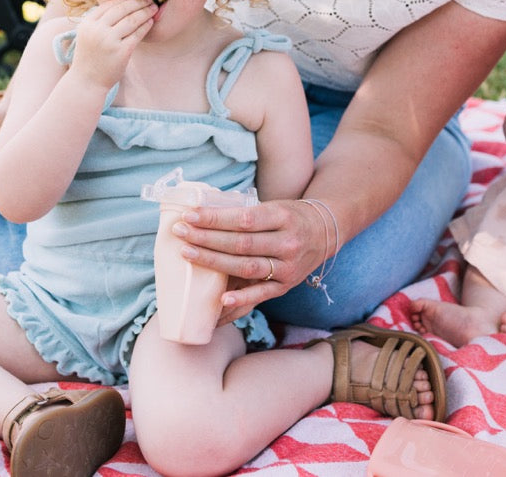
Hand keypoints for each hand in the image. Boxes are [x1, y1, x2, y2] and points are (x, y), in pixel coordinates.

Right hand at [68, 0, 157, 88]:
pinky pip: (137, 34)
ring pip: (132, 20)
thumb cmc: (91, 57)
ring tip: (154, 8)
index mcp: (88, 23)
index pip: (110, 5)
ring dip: (145, 12)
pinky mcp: (122, 52)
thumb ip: (101, 21)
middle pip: (123, 9)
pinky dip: (146, 26)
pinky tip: (151, 22)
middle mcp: (97, 30)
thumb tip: (123, 5)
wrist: (87, 81)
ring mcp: (109, 41)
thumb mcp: (88, 35)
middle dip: (139, 2)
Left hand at [168, 199, 330, 324]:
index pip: (243, 218)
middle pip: (241, 243)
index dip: (214, 218)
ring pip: (246, 267)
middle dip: (206, 238)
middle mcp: (287, 242)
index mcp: (283, 216)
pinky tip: (220, 299)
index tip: (189, 215)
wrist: (325, 231)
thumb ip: (246, 215)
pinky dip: (241, 298)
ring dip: (213, 262)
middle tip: (180, 232)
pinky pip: (261, 294)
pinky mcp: (286, 285)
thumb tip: (202, 216)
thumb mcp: (274, 206)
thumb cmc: (290, 216)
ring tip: (187, 253)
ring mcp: (288, 266)